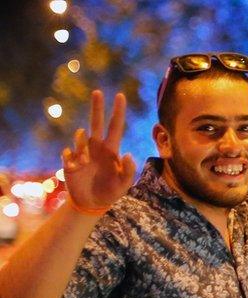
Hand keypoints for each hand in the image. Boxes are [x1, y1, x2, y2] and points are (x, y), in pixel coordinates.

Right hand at [61, 91, 136, 210]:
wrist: (91, 203)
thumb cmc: (110, 192)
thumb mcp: (124, 185)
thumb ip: (128, 171)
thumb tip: (127, 154)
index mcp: (111, 150)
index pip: (115, 127)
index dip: (118, 112)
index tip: (120, 96)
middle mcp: (97, 147)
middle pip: (96, 123)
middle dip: (97, 108)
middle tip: (98, 92)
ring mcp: (82, 153)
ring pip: (80, 136)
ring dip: (82, 145)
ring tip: (85, 163)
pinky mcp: (70, 161)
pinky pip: (68, 152)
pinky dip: (72, 157)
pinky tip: (75, 166)